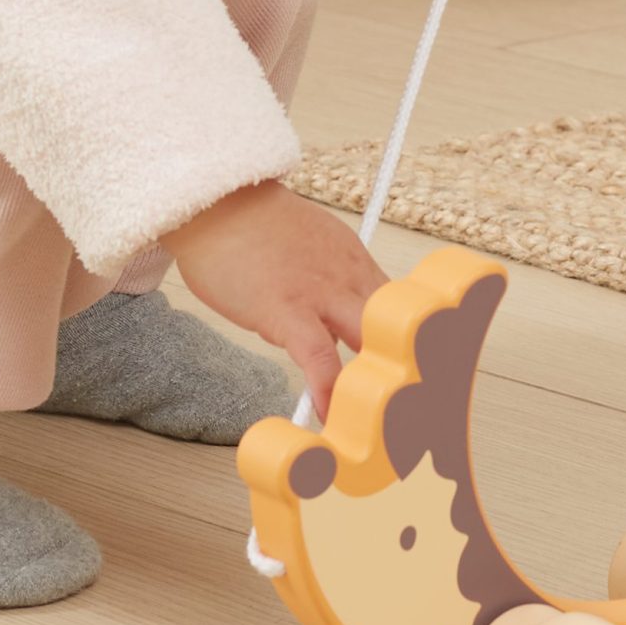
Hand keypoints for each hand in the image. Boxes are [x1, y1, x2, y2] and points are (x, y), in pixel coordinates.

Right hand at [163, 178, 386, 417]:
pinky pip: (319, 358)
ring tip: (370, 424)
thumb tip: (334, 327)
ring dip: (371, 386)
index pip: (403, 311)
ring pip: (367, 345)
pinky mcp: (286, 311)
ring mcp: (321, 294)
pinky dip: (327, 391)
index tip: (406, 376)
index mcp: (357, 262)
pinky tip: (325, 415)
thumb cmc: (254, 226)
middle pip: (399, 329)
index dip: (409, 347)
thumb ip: (331, 284)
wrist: (216, 200)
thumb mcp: (313, 245)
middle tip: (402, 409)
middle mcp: (349, 277)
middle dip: (403, 370)